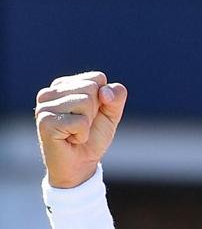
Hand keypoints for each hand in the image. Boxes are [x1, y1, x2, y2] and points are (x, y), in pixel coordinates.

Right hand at [35, 71, 127, 187]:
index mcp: (64, 85)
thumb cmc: (93, 136)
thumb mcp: (111, 112)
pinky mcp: (45, 123)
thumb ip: (117, 96)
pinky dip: (82, 134)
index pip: (97, 78)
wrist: (81, 165)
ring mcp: (44, 107)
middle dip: (96, 110)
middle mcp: (49, 92)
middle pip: (92, 87)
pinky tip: (70, 139)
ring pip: (86, 101)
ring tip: (75, 132)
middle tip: (82, 125)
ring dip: (88, 122)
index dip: (103, 98)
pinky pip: (81, 121)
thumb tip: (104, 91)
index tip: (91, 114)